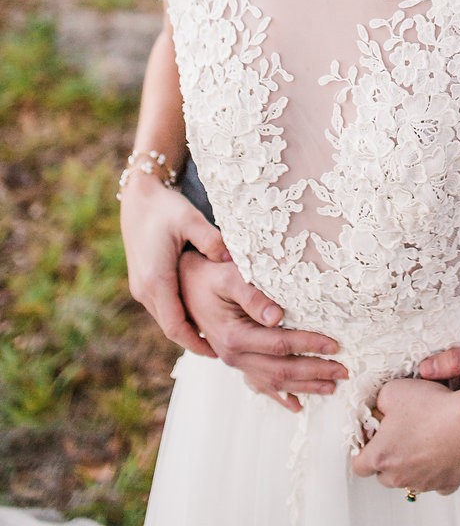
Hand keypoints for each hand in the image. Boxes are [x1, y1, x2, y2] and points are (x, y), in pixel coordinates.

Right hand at [120, 172, 231, 356]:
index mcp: (156, 280)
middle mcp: (144, 289)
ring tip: (216, 336)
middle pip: (171, 327)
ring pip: (165, 318)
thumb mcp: (190, 219)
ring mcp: (140, 286)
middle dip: (195, 340)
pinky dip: (178, 314)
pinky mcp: (142, 279)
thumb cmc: (165, 206)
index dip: (196, 343)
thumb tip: (232, 261)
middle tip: (223, 350)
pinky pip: (161, 306)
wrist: (137, 195)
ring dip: (186, 328)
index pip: (176, 326)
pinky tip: (198, 313)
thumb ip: (212, 241)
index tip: (218, 354)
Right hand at [178, 250, 348, 413]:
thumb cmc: (210, 273)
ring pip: (273, 381)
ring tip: (332, 386)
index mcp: (234, 336)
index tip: (335, 345)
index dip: (309, 346)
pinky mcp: (235, 360)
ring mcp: (234, 361)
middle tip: (344, 371)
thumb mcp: (230, 276)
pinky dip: (279, 396)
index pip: (281, 345)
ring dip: (304, 386)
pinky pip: (259, 384)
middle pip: (281, 370)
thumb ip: (253, 295)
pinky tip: (296, 405)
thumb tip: (278, 316)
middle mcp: (233, 355)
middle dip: (315, 372)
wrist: (184, 283)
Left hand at [352, 374, 459, 494]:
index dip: (364, 449)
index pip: (359, 465)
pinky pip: (437, 481)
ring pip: (411, 478)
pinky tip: (442, 450)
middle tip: (401, 433)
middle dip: (389, 456)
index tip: (374, 436)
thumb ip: (380, 402)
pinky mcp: (447, 483)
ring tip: (425, 437)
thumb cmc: (433, 407)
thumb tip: (381, 407)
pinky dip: (437, 469)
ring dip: (413, 463)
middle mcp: (400, 476)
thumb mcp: (392, 390)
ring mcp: (425, 483)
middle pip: (384, 474)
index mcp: (382, 456)